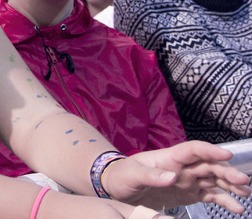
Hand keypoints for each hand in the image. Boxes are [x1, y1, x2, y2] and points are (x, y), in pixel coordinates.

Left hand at [101, 141, 250, 213]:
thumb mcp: (132, 175)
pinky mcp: (189, 194)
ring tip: (245, 193)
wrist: (117, 189)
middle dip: (227, 171)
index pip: (193, 150)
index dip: (210, 150)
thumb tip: (172, 176)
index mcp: (169, 157)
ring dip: (230, 185)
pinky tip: (237, 207)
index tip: (227, 155)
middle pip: (209, 165)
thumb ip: (151, 175)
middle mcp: (182, 167)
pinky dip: (224, 200)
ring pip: (214, 180)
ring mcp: (187, 180)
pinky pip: (210, 195)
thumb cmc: (122, 176)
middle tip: (243, 180)